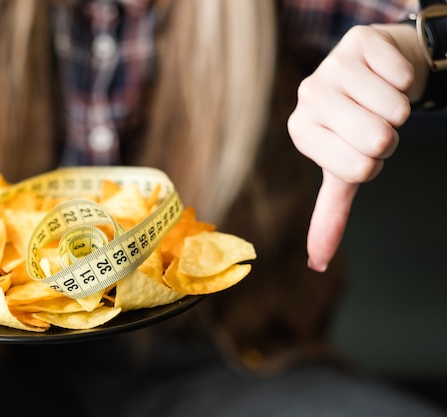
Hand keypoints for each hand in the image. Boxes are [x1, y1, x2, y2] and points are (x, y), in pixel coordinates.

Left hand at [288, 25, 417, 271]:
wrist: (376, 75)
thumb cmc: (356, 127)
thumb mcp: (343, 171)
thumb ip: (329, 215)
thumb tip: (317, 264)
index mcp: (300, 131)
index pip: (358, 167)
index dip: (374, 162)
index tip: (361, 148)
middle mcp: (307, 97)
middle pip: (378, 139)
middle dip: (388, 138)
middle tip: (374, 124)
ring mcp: (330, 66)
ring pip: (395, 109)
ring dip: (400, 110)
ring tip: (380, 101)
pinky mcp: (357, 41)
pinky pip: (403, 77)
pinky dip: (407, 82)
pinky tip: (386, 77)